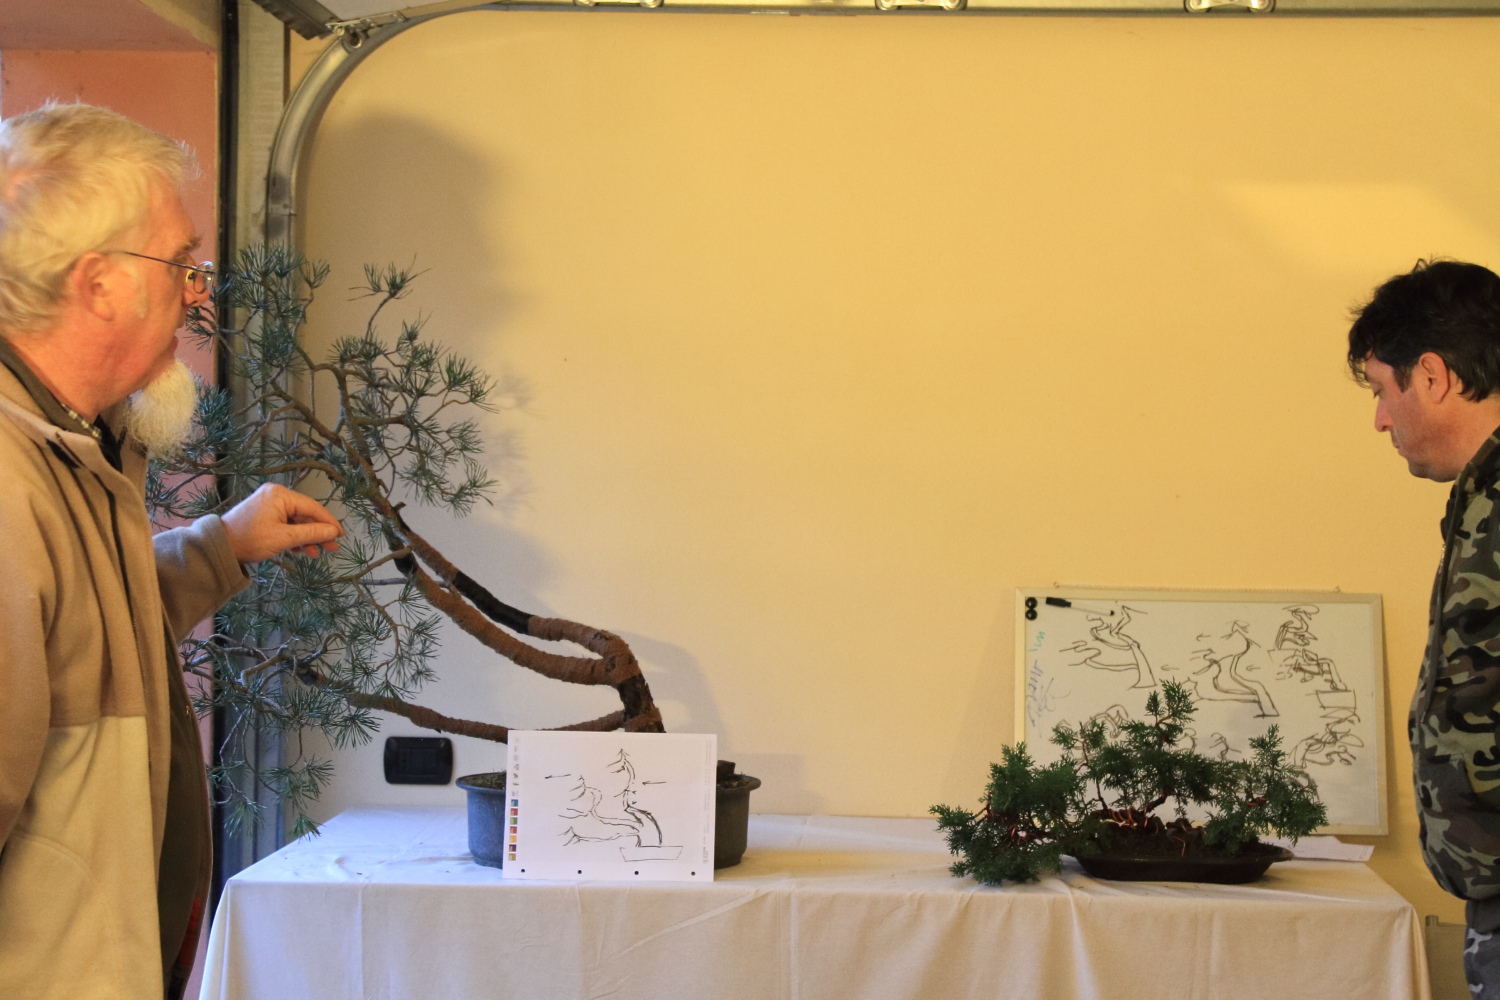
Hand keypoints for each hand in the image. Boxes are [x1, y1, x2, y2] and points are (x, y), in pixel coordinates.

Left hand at [221, 484, 343, 562]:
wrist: (219, 547)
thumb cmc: (250, 540)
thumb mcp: (284, 538)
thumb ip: (312, 533)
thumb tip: (334, 532)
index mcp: (281, 495)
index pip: (313, 508)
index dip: (329, 523)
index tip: (341, 536)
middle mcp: (276, 494)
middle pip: (305, 514)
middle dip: (317, 532)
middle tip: (331, 548)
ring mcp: (269, 503)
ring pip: (296, 520)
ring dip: (306, 537)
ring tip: (314, 553)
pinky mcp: (263, 513)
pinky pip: (285, 522)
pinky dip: (293, 535)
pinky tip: (299, 549)